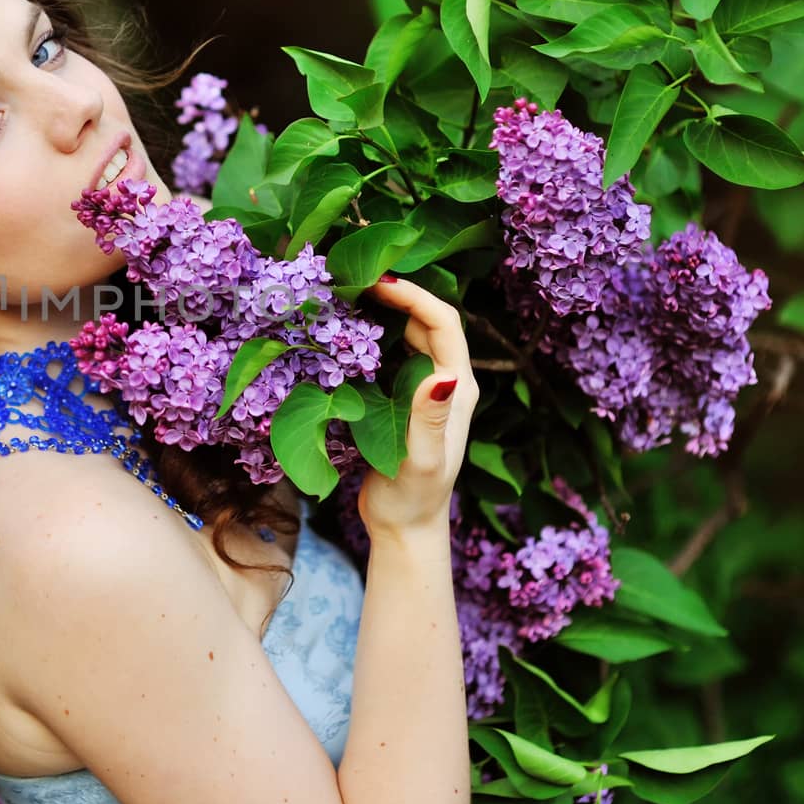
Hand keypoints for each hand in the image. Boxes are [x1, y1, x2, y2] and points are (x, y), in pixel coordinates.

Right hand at [354, 273, 478, 538]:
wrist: (404, 526)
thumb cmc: (414, 497)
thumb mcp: (422, 459)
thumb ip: (430, 418)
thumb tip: (442, 375)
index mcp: (457, 388)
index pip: (444, 323)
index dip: (415, 296)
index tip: (378, 281)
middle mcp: (446, 381)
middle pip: (428, 320)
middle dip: (399, 293)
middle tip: (357, 277)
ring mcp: (424, 389)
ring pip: (410, 334)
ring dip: (386, 310)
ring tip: (350, 293)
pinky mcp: (402, 399)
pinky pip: (392, 354)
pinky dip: (373, 334)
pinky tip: (346, 330)